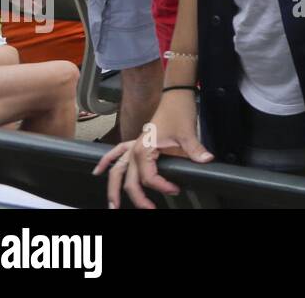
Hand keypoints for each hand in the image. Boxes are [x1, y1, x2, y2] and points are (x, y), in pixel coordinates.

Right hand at [93, 92, 211, 209]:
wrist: (176, 94)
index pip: (149, 177)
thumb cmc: (179, 111)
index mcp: (144, 149)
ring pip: (117, 170)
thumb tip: (206, 161)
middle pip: (130, 181)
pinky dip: (106, 161)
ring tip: (113, 205)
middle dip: (136, 198)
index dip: (163, 186)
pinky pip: (117, 153)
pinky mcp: (136, 141)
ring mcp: (133, 145)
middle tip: (149, 210)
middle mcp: (134, 150)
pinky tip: (98, 171)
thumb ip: (195, 150)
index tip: (176, 189)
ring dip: (113, 188)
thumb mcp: (188, 133)